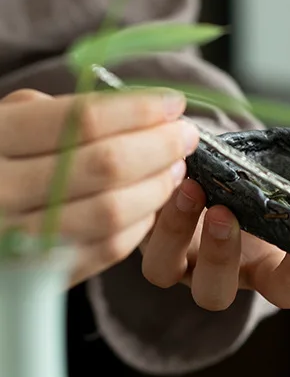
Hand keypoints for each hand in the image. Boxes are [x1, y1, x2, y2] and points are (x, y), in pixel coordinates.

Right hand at [0, 88, 198, 285]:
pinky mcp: (46, 272)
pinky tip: (152, 203)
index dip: (138, 111)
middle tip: (185, 136)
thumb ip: (59, 114)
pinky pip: (109, 247)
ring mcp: (24, 237)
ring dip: (156, 187)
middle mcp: (3, 190)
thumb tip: (141, 112)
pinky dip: (140, 223)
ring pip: (114, 210)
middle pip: (107, 165)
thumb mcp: (6, 123)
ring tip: (175, 168)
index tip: (173, 104)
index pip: (81, 120)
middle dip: (159, 147)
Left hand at [139, 146, 289, 310]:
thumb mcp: (289, 179)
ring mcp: (177, 258)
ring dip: (177, 230)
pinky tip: (169, 170)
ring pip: (164, 271)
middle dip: (220, 256)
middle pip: (214, 294)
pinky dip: (153, 208)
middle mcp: (218, 273)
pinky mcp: (145, 235)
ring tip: (191, 186)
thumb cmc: (257, 182)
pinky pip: (140, 237)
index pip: (284, 291)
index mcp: (263, 268)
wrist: (210, 167)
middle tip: (226, 214)